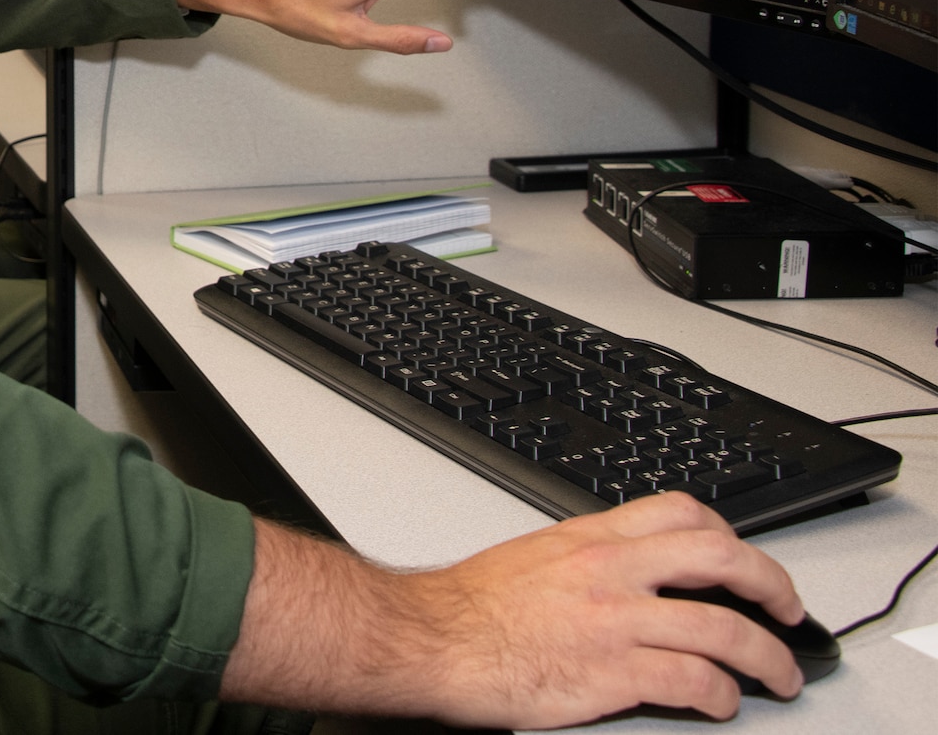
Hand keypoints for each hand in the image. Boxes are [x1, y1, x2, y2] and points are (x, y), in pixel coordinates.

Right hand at [220, 493, 805, 726]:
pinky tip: (722, 703)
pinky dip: (721, 695)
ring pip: (723, 628)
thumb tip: (624, 574)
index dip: (730, 535)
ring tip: (778, 675)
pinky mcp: (611, 672)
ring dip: (766, 656)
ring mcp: (615, 620)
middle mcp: (610, 571)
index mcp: (590, 539)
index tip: (743, 561)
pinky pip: (692, 680)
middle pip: (721, 558)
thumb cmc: (466, 607)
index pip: (681, 513)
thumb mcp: (532, 559)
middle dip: (771, 585)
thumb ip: (585, 561)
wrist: (428, 639)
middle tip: (788, 609)